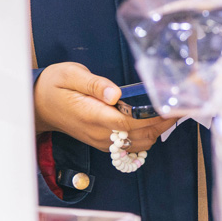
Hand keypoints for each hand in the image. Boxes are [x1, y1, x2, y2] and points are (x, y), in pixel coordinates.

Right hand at [34, 61, 177, 151]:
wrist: (38, 105)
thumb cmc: (54, 86)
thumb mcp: (69, 75)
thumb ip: (94, 84)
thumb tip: (115, 93)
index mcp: (91, 115)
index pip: (130, 122)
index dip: (154, 116)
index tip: (173, 105)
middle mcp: (98, 133)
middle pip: (140, 135)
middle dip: (164, 122)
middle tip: (183, 105)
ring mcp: (101, 141)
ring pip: (139, 143)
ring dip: (159, 130)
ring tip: (175, 111)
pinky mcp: (103, 142)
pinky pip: (132, 145)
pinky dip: (149, 135)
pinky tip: (158, 120)